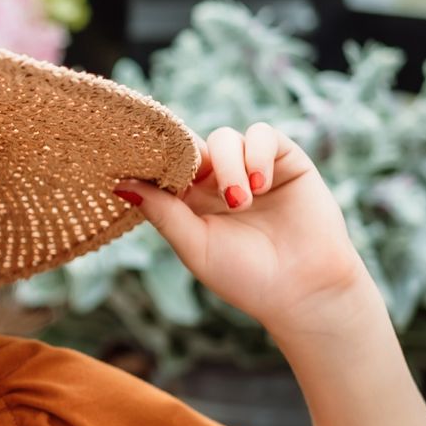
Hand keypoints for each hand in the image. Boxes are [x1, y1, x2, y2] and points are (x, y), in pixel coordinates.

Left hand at [116, 121, 374, 335]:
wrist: (305, 290)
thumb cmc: (246, 277)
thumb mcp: (195, 246)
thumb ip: (163, 212)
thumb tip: (120, 184)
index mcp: (191, 201)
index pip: (167, 165)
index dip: (157, 160)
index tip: (146, 163)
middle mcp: (219, 181)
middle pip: (194, 146)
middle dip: (194, 162)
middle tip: (204, 190)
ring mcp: (252, 168)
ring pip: (226, 138)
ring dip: (228, 165)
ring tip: (240, 202)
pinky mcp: (285, 160)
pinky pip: (262, 134)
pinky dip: (256, 153)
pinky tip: (260, 185)